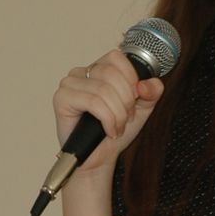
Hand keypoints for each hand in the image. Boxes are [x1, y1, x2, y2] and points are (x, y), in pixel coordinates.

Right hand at [53, 49, 164, 172]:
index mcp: (98, 69)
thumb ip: (152, 92)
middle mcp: (81, 73)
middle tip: (126, 118)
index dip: (130, 78)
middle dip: (126, 100)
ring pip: (103, 90)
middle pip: (111, 74)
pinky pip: (92, 102)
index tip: (134, 100)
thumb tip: (145, 84)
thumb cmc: (115, 131)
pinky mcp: (61, 99)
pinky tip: (109, 131)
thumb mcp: (142, 108)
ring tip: (117, 128)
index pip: (116, 57)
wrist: (101, 158)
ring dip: (117, 114)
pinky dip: (107, 119)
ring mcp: (69, 84)